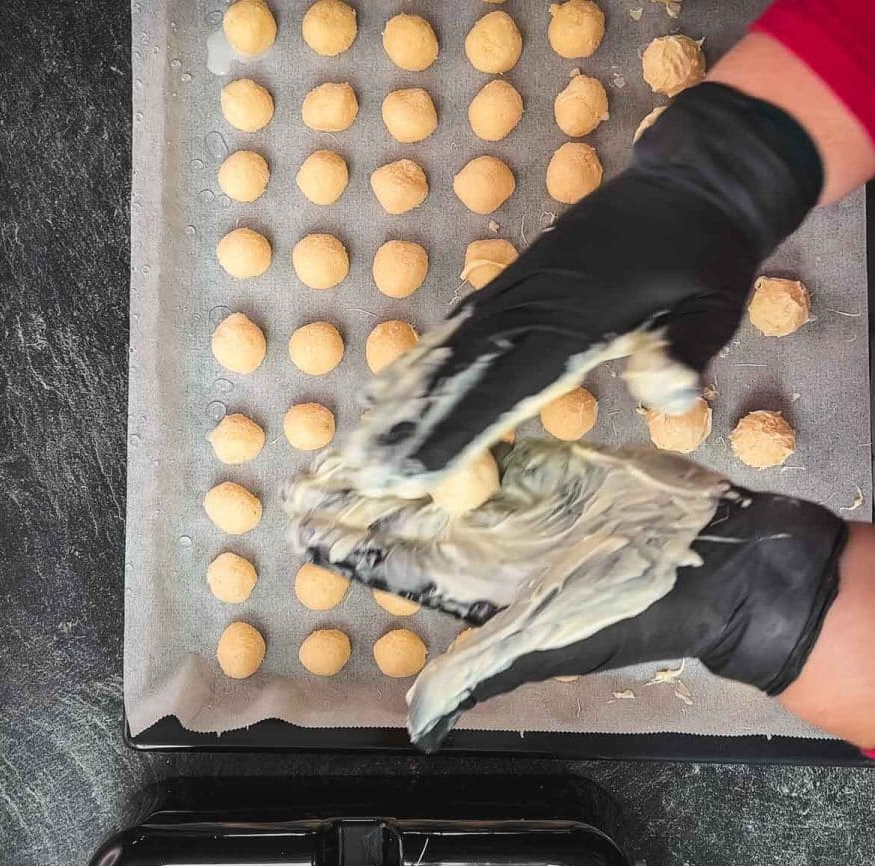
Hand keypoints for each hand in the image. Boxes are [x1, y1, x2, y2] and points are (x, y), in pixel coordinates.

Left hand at [285, 442, 845, 750]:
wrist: (711, 565)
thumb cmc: (629, 609)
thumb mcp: (546, 643)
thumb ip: (476, 673)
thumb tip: (416, 724)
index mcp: (474, 585)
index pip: (393, 562)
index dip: (344, 542)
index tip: (296, 520)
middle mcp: (485, 544)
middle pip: (402, 514)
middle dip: (352, 495)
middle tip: (299, 471)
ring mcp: (514, 501)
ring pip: (436, 475)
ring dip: (391, 459)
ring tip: (344, 436)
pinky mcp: (548, 465)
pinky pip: (488, 442)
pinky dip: (450, 429)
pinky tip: (414, 413)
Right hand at [340, 83, 821, 495]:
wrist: (695, 182)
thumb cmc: (705, 256)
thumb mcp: (713, 305)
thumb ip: (685, 351)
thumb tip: (669, 395)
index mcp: (577, 318)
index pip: (506, 387)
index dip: (458, 433)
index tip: (416, 474)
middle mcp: (533, 303)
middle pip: (460, 372)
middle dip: (411, 424)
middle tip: (362, 470)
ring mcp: (519, 289)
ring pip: (450, 349)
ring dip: (403, 396)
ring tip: (360, 437)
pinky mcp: (516, 283)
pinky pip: (460, 328)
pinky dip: (422, 361)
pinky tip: (394, 385)